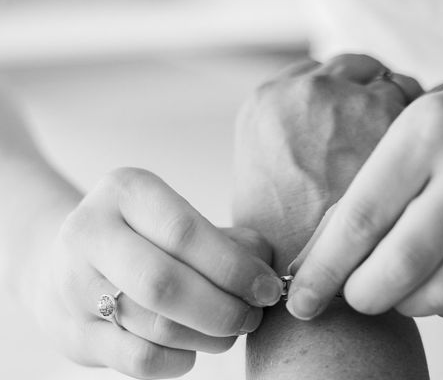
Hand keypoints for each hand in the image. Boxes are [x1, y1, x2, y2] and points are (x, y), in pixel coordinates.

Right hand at [39, 168, 282, 378]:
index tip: (268, 288)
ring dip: (209, 336)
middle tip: (252, 316)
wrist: (64, 261)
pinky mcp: (72, 333)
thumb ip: (229, 240)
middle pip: (166, 283)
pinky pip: (138, 360)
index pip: (185, 232)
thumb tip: (266, 274)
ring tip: (231, 331)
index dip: (235, 267)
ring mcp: (72, 285)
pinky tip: (194, 349)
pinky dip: (179, 360)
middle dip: (224, 308)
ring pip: (156, 326)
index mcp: (125, 190)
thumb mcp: (180, 218)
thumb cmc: (145, 237)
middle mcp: (89, 232)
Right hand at [232, 55, 422, 272]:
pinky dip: (427, 129)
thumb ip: (290, 136)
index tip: (354, 111)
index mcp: (267, 101)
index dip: (341, 90)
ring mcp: (354, 103)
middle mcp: (308, 92)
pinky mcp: (397, 123)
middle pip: (357, 68)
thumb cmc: (285, 238)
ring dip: (402, 107)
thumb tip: (316, 124)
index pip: (318, 71)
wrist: (313, 282)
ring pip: (394, 82)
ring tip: (405, 157)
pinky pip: (423, 107)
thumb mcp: (267, 174)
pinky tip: (422, 167)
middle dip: (372, 92)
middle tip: (381, 129)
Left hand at [287, 58, 442, 319]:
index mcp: (429, 131)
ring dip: (404, 303)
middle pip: (402, 263)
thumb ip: (374, 183)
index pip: (364, 215)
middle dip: (361, 295)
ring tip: (390, 287)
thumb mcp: (414, 122)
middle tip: (348, 295)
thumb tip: (322, 251)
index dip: (326, 267)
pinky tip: (430, 283)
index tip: (300, 297)